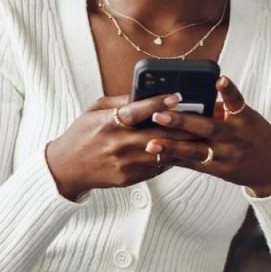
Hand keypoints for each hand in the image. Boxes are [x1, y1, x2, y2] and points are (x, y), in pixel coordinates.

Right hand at [44, 93, 199, 199]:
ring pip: (162, 153)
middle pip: (157, 134)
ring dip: (184, 145)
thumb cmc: (82, 134)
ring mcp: (125, 163)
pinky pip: (157, 167)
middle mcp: (118, 143)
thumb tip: (146, 93)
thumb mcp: (95, 110)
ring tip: (203, 135)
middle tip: (204, 117)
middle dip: (183, 126)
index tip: (177, 96)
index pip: (137, 111)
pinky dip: (173, 158)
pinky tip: (186, 151)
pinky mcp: (130, 178)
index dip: (158, 103)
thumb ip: (121, 102)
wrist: (67, 168)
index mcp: (108, 123)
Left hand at [144, 76, 270, 196]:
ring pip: (196, 151)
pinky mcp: (220, 171)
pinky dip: (176, 159)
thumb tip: (191, 101)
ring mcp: (227, 155)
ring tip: (151, 143)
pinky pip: (195, 165)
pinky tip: (158, 156)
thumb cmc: (256, 136)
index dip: (228, 90)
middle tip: (159, 113)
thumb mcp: (246, 119)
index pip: (237, 101)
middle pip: (208, 127)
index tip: (220, 80)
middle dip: (182, 120)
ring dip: (172, 146)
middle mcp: (236, 137)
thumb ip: (221, 110)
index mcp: (244, 119)